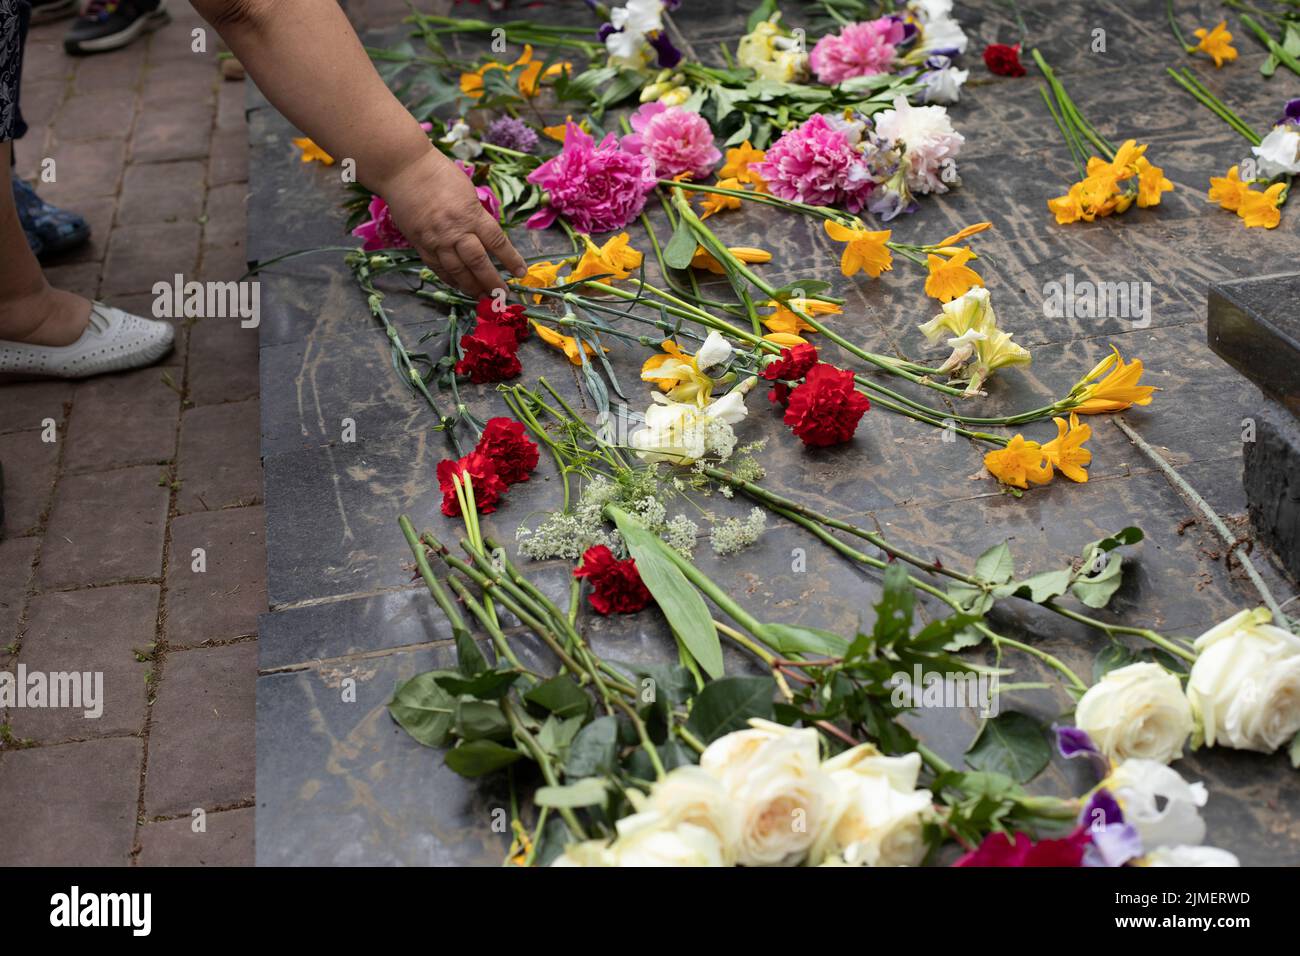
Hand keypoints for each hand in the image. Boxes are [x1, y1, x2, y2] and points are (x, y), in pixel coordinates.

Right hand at [378, 149, 526, 296]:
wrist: (404, 170)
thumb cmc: (439, 174)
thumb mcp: (467, 192)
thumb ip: (476, 216)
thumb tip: (487, 237)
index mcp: (471, 215)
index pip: (497, 242)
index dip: (511, 260)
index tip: (521, 272)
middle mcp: (455, 231)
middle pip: (478, 263)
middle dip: (492, 281)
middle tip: (502, 294)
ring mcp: (436, 240)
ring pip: (457, 271)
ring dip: (471, 287)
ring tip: (482, 298)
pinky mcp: (420, 244)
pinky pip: (437, 268)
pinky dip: (450, 279)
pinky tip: (459, 286)